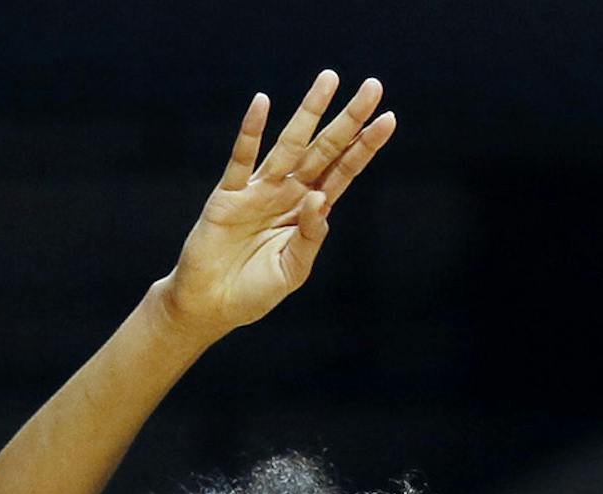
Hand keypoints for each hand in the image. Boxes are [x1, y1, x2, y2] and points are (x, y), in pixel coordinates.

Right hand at [160, 72, 395, 339]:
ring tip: (329, 80)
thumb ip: (311, 238)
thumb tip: (322, 200)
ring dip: (309, 112)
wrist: (213, 304)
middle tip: (373, 86)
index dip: (365, 146)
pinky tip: (263, 104)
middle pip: (325, 149)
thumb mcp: (293, 270)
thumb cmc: (255, 290)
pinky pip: (241, 159)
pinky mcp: (228, 195)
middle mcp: (288, 193)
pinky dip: (251, 132)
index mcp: (308, 211)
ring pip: (289, 144)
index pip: (344, 171)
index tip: (389, 119)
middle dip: (349, 119)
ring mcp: (259, 190)